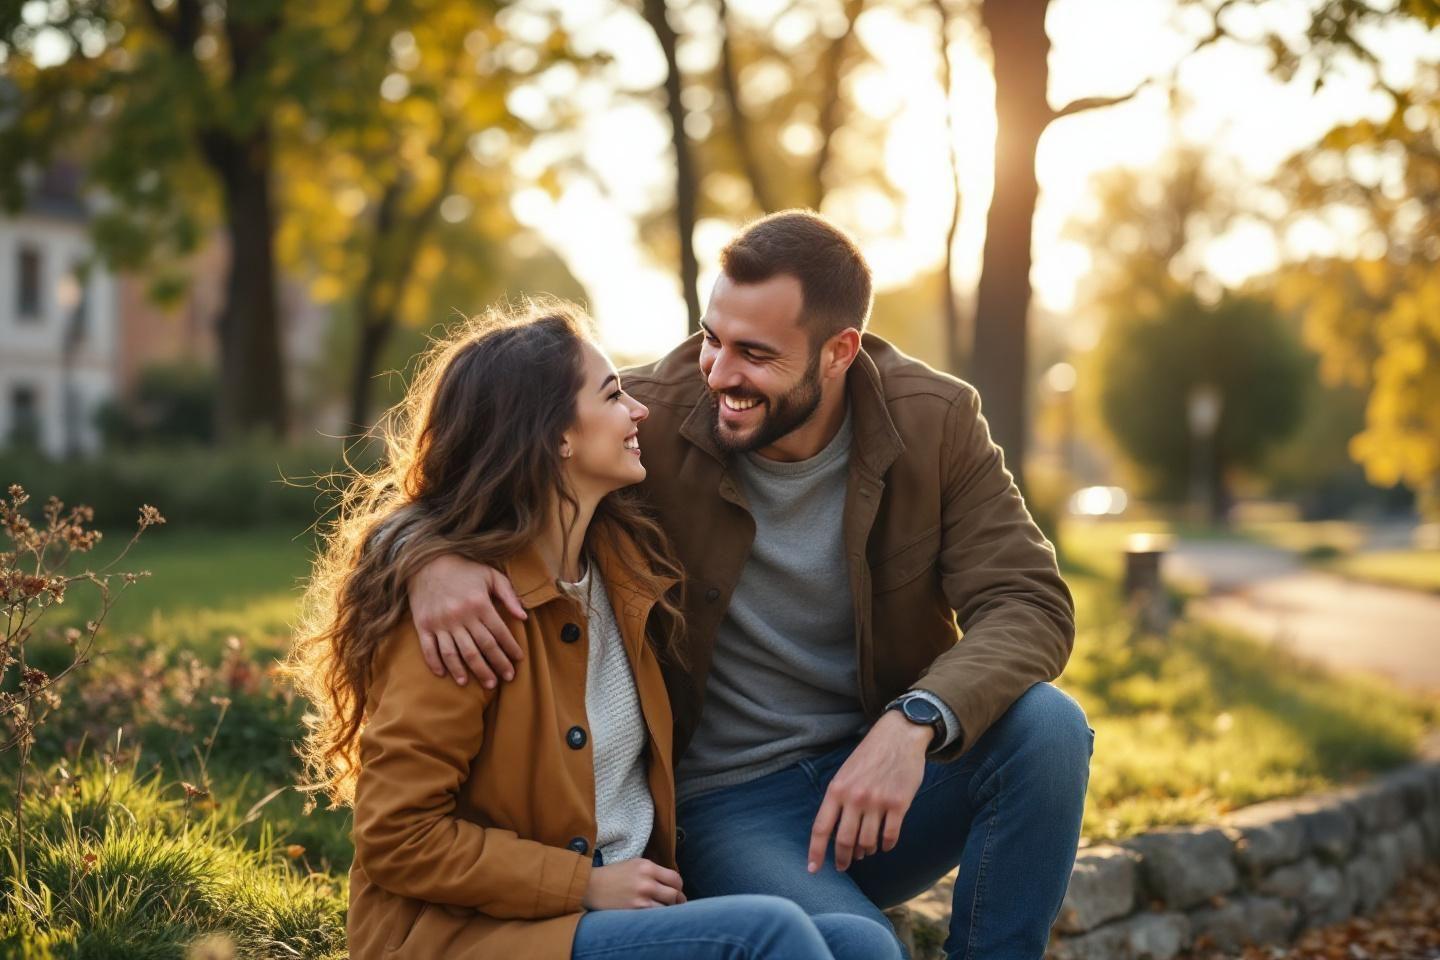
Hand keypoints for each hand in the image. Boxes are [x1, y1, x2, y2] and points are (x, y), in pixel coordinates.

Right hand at [409, 553, 526, 686]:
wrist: (426, 561)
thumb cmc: (463, 569)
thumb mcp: (491, 575)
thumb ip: (509, 595)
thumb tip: (524, 617)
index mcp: (479, 604)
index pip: (499, 633)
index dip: (510, 649)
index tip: (518, 661)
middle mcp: (460, 616)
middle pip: (481, 648)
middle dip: (495, 665)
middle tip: (505, 680)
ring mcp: (440, 623)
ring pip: (456, 653)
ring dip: (469, 671)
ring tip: (482, 684)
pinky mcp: (423, 625)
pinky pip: (430, 649)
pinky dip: (437, 664)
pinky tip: (446, 675)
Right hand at [581, 858, 686, 909]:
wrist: (590, 886)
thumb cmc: (613, 875)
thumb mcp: (635, 864)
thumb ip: (654, 871)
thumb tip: (672, 883)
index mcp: (647, 866)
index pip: (675, 878)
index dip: (679, 887)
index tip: (677, 891)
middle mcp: (646, 881)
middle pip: (675, 894)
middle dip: (678, 900)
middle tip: (676, 904)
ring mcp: (641, 898)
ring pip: (668, 908)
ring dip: (669, 911)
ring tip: (665, 910)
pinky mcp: (634, 911)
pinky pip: (655, 916)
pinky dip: (658, 917)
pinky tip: (653, 915)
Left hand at [807, 711, 929, 872]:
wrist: (898, 735)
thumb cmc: (869, 756)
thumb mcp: (845, 773)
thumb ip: (838, 800)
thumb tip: (835, 834)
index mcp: (837, 789)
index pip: (821, 828)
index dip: (816, 852)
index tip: (813, 870)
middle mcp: (855, 797)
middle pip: (845, 841)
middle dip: (843, 859)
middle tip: (844, 866)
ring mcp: (877, 801)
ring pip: (868, 842)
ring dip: (867, 851)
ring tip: (867, 850)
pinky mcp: (899, 804)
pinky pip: (890, 836)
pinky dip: (886, 845)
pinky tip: (885, 844)